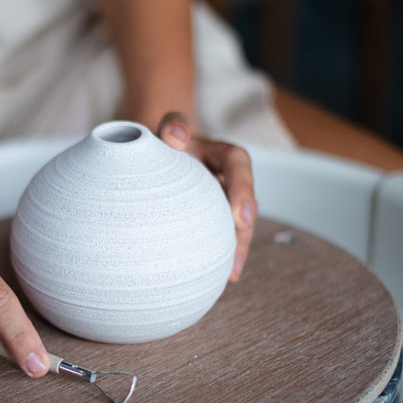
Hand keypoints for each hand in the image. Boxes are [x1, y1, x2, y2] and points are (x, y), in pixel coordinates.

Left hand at [157, 112, 256, 281]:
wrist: (158, 150)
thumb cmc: (163, 140)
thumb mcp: (167, 127)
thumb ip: (173, 125)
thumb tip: (175, 138)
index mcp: (221, 152)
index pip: (237, 163)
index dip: (243, 189)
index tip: (240, 217)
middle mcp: (228, 177)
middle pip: (244, 202)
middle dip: (244, 231)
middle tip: (237, 257)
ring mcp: (223, 198)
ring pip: (237, 223)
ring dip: (237, 248)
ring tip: (232, 274)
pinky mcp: (213, 215)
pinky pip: (222, 233)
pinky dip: (221, 252)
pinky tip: (216, 277)